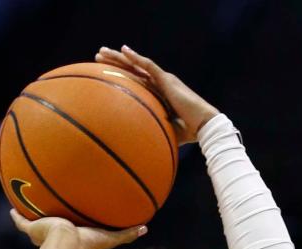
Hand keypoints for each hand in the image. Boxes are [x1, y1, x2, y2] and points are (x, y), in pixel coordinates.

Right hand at [9, 212, 146, 248]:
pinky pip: (21, 223)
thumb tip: (145, 229)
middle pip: (53, 231)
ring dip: (33, 221)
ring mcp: (42, 236)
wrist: (65, 244)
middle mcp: (56, 240)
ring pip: (35, 227)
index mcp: (73, 242)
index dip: (74, 231)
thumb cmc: (87, 244)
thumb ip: (126, 234)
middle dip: (52, 225)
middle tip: (52, 216)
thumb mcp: (109, 237)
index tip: (75, 227)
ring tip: (29, 207)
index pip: (73, 236)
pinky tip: (11, 207)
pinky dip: (16, 217)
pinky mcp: (32, 230)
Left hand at [95, 45, 218, 143]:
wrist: (203, 126)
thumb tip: (138, 145)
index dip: (121, 76)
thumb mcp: (164, 131)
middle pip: (133, 70)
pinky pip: (148, 66)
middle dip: (115, 63)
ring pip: (136, 65)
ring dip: (118, 57)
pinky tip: (124, 50)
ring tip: (101, 52)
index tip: (105, 73)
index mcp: (160, 94)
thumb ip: (152, 131)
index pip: (137, 82)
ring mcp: (163, 80)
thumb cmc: (188, 133)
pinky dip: (136, 58)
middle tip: (98, 57)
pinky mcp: (167, 80)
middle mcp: (160, 83)